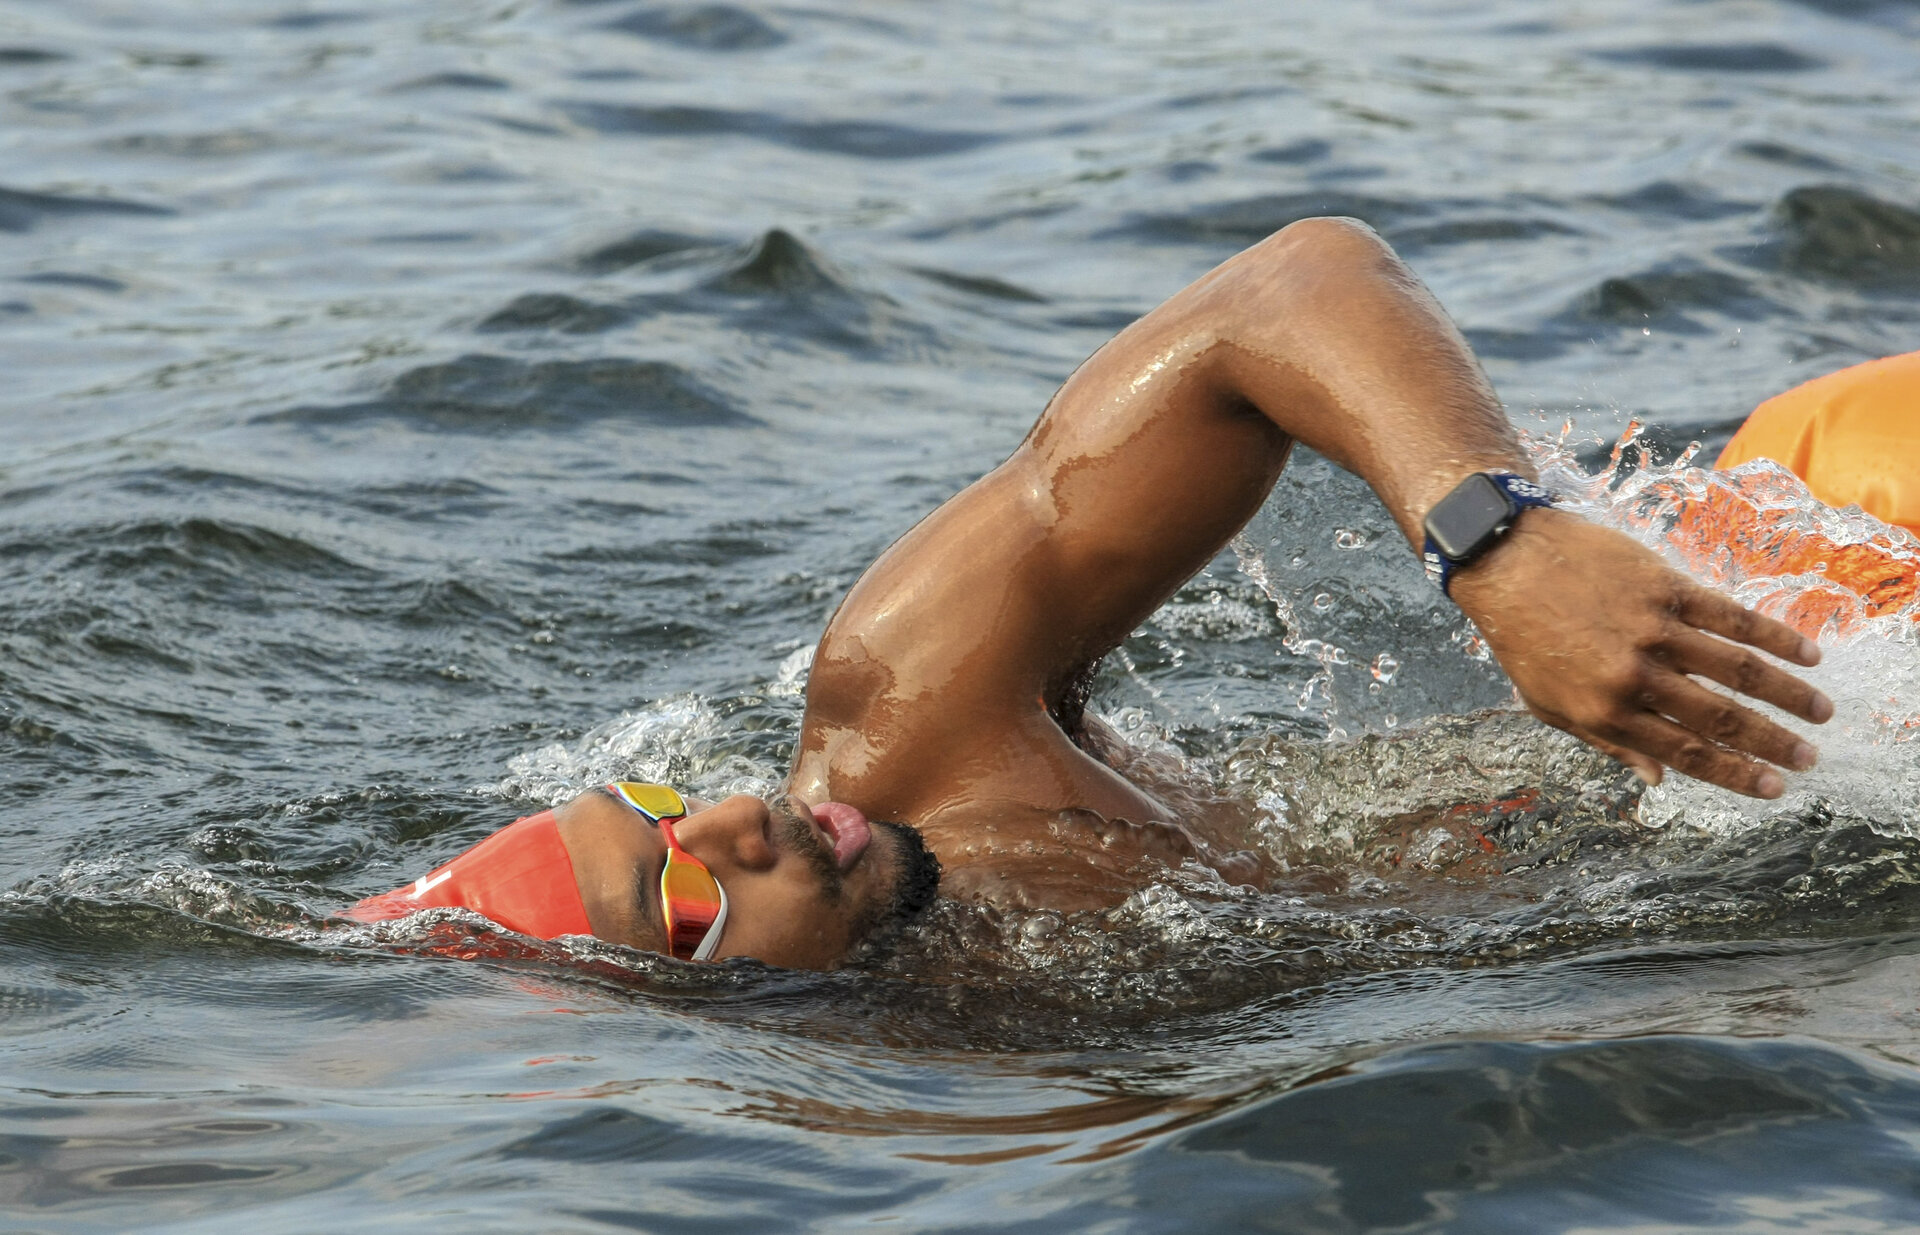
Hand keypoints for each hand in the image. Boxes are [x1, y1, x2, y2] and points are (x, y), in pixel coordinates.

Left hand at [1450, 509, 1831, 797]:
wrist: (1506, 560)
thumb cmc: (1522, 637)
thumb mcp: (1548, 704)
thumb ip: (1606, 742)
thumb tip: (1657, 778)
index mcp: (1605, 711)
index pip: (1686, 753)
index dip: (1736, 774)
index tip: (1773, 788)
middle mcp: (1635, 676)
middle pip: (1720, 718)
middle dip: (1772, 744)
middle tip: (1809, 759)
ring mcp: (1654, 630)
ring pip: (1738, 670)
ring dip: (1787, 695)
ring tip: (1821, 714)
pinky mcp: (1666, 588)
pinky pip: (1732, 617)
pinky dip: (1775, 636)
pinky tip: (1807, 654)